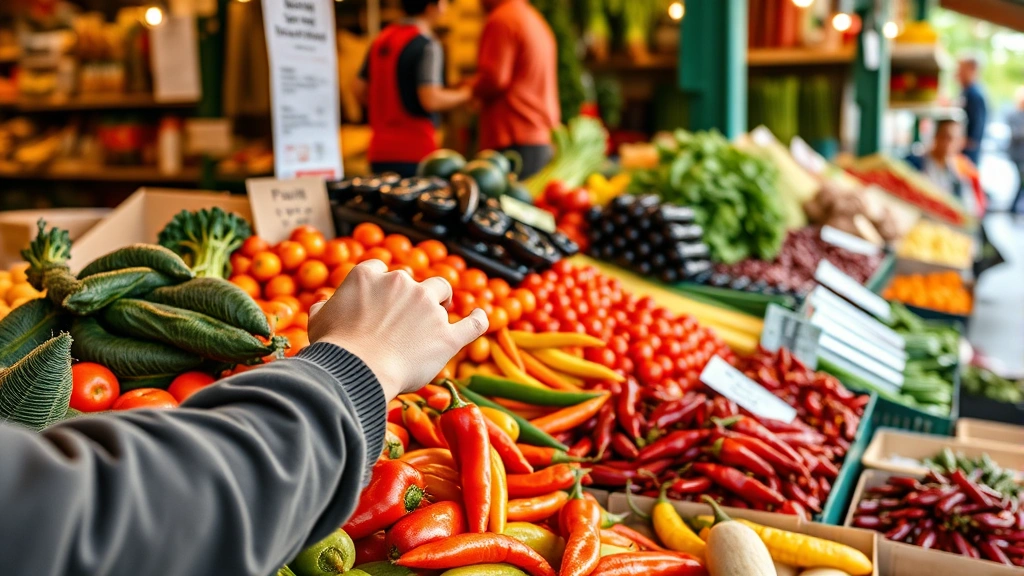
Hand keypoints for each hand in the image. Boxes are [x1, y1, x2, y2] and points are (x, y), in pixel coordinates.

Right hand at [307, 260, 487, 399]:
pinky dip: (478, 320)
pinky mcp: (446, 335)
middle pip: (413, 281)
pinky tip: (480, 318)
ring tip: (434, 320)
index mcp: (370, 275)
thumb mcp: (318, 322)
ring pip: (441, 292)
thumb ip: (324, 308)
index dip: (381, 287)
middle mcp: (401, 283)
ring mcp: (428, 307)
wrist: (357, 370)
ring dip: (439, 302)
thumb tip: (323, 305)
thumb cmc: (334, 347)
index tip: (379, 301)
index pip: (380, 270)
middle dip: (411, 296)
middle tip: (404, 319)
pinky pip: (472, 323)